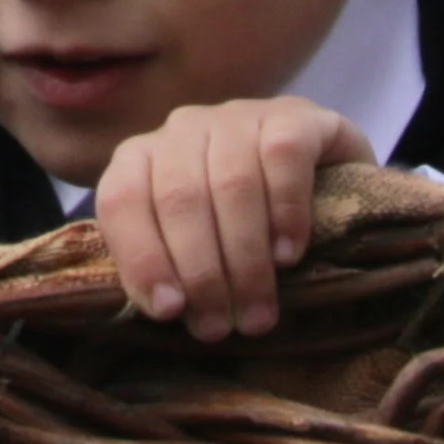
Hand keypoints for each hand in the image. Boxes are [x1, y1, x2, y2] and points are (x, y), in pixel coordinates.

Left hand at [95, 94, 370, 340]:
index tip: (170, 310)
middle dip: (201, 273)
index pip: (121, 199)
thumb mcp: (194, 247)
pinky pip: (283, 157)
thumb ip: (169, 268)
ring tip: (258, 312)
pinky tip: (289, 255)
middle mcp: (183, 129)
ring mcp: (238, 116)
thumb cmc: (241, 228)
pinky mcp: (293, 115)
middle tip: (223, 327)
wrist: (322, 182)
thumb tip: (168, 308)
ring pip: (231, 183)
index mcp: (141, 157)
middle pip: (179, 198)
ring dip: (244, 258)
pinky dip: (285, 212)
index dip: (142, 256)